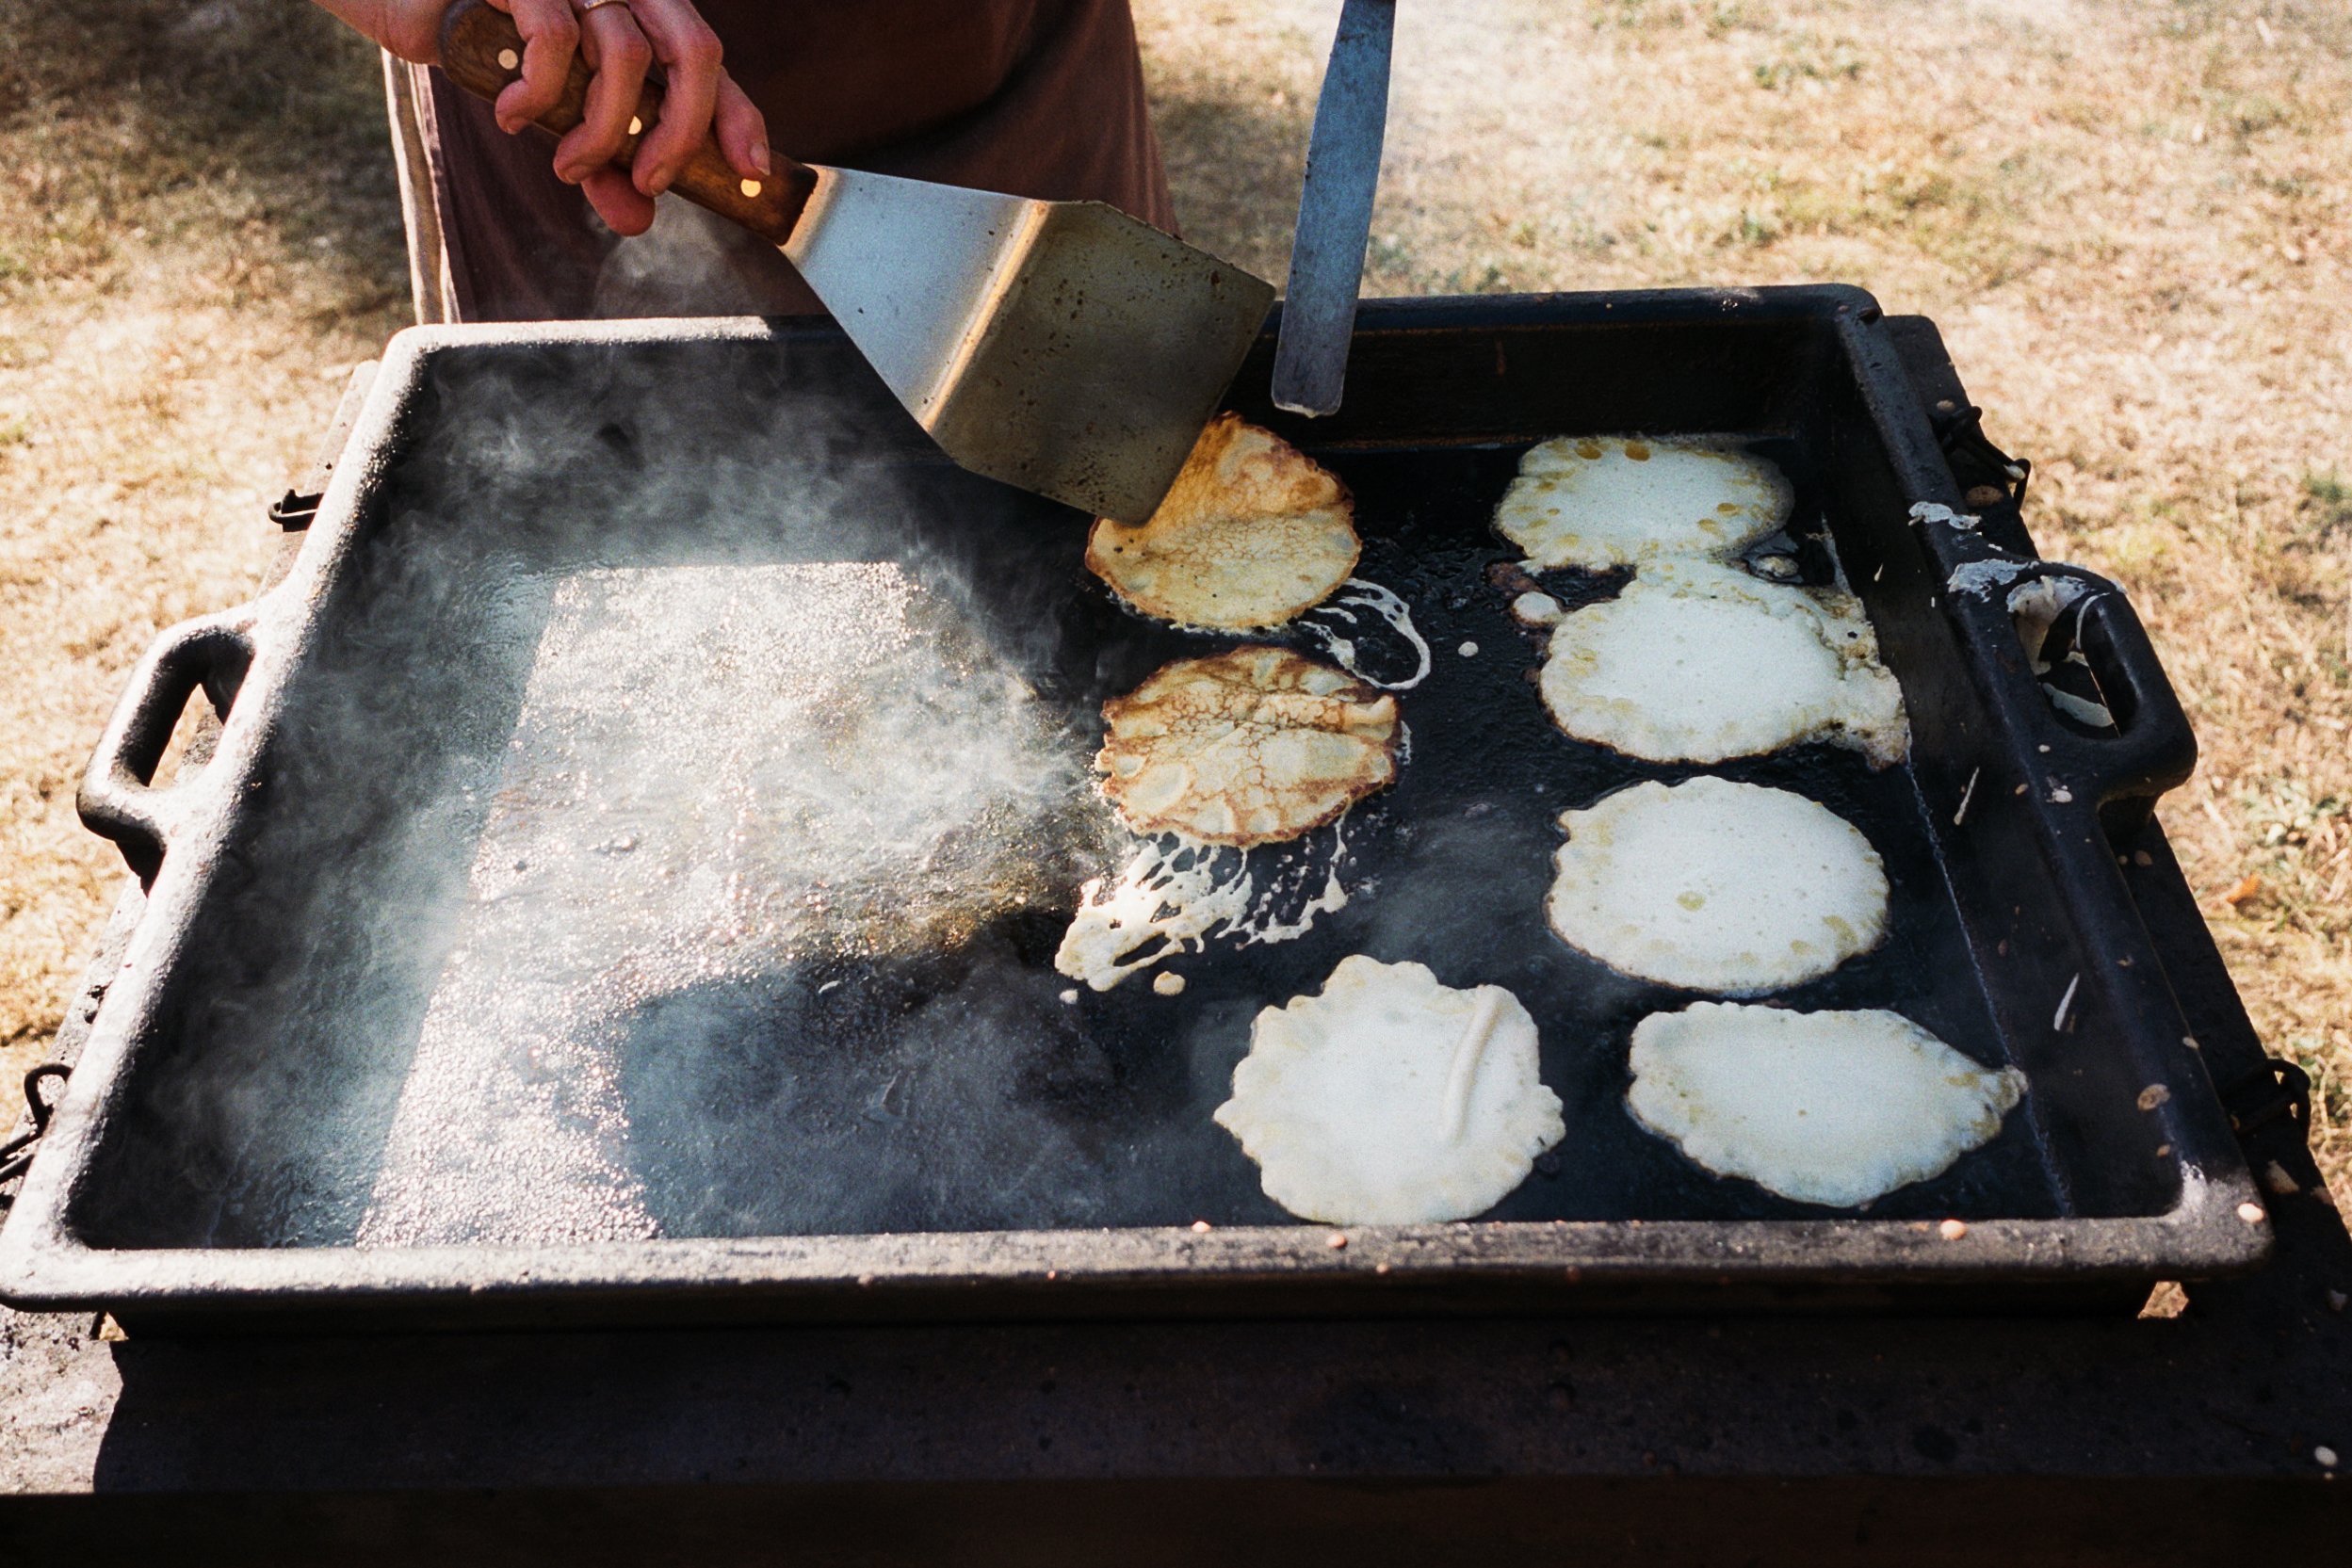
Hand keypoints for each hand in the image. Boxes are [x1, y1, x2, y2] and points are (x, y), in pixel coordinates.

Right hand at [329, 0, 769, 236]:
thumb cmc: (488, 47)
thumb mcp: (554, 114)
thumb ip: (600, 161)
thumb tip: (637, 219)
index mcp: (640, 11)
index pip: (711, 61)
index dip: (740, 116)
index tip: (751, 170)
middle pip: (695, 51)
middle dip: (681, 132)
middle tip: (648, 182)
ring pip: (626, 55)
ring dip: (601, 131)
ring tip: (566, 164)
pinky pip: (552, 39)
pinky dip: (539, 94)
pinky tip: (514, 115)